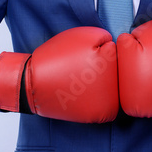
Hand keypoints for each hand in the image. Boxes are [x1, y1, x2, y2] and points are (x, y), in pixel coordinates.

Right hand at [0, 27, 117, 122]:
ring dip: (102, 86)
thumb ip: (105, 39)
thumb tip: (116, 50)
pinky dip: (97, 101)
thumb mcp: (83, 36)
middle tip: (81, 70)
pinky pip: (107, 106)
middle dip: (103, 70)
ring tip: (80, 82)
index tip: (84, 56)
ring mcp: (108, 101)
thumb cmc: (56, 57)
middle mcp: (113, 82)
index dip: (99, 52)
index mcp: (110, 61)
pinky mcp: (99, 116)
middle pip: (118, 73)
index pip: (117, 54)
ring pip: (114, 90)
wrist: (33, 84)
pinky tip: (82, 95)